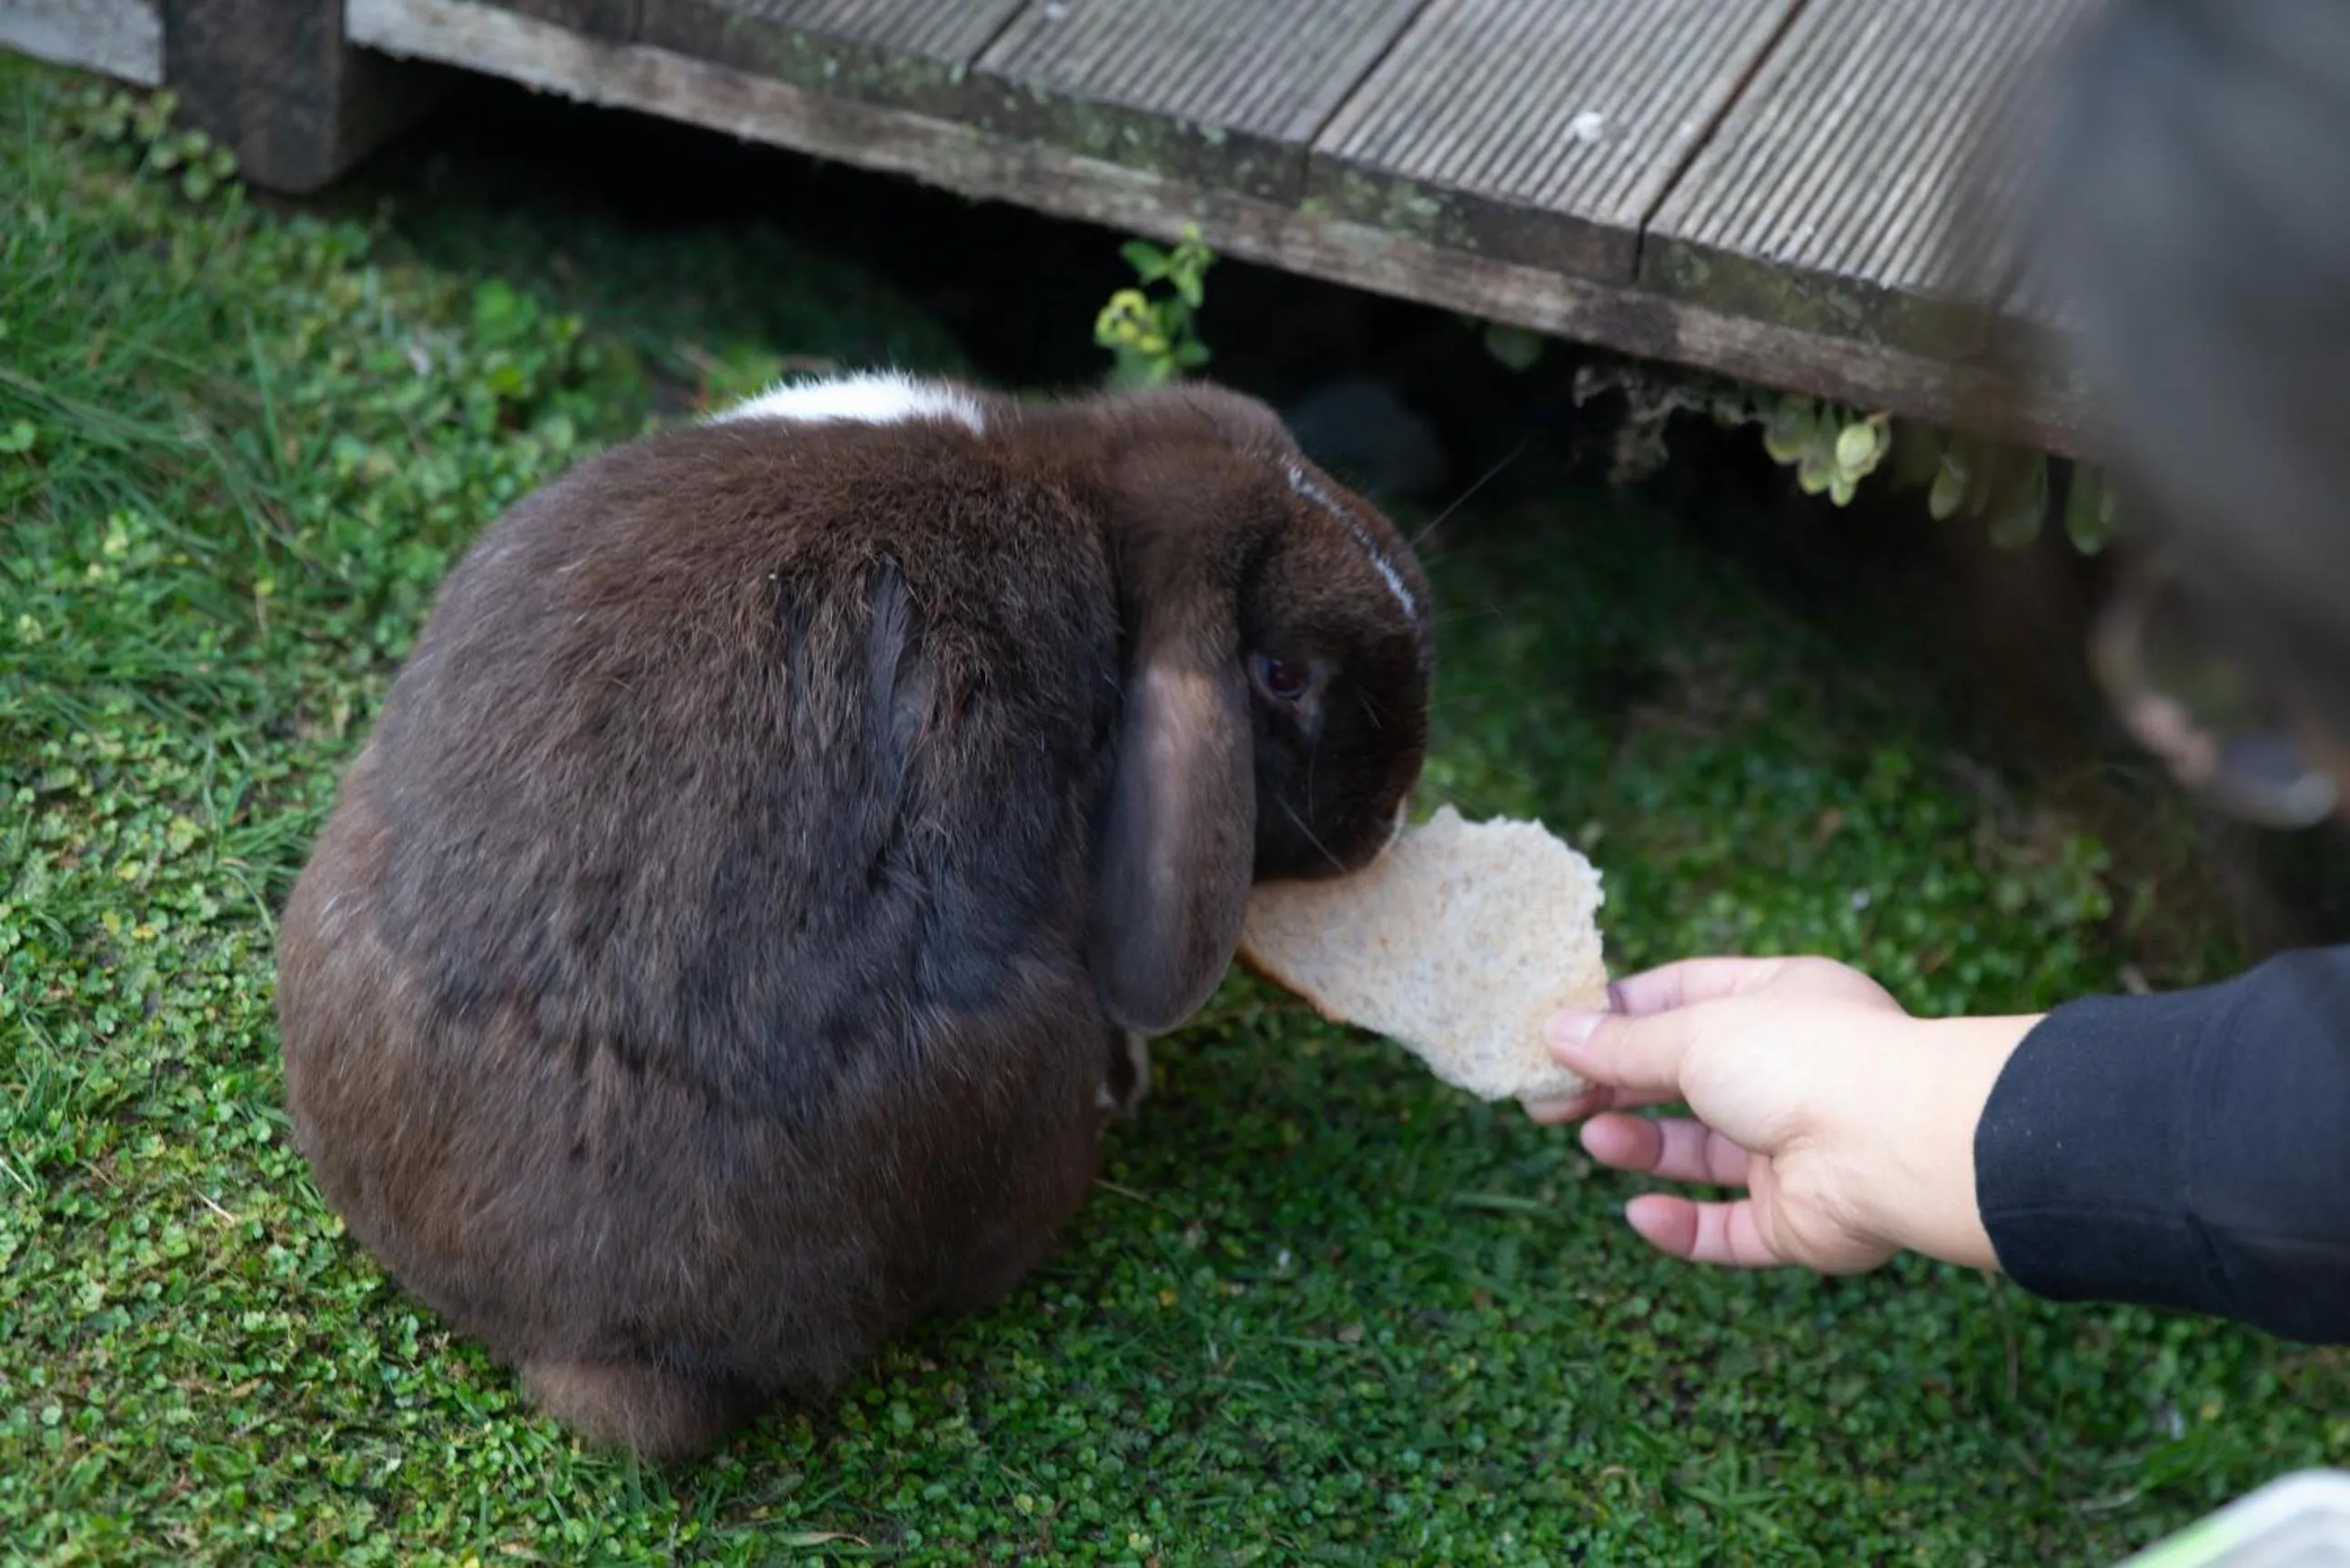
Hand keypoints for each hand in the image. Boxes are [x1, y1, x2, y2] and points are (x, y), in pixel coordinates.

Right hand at [1524, 957, 2035, 1274]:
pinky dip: (1681, 1225)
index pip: (1684, 997)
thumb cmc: (1805, 1061)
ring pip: (1702, 1152)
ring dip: (1642, 1145)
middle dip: (1616, 1086)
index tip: (1560, 1031)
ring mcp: (1796, 1148)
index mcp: (1780, 1002)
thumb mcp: (1694, 1032)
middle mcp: (1790, 1072)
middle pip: (1684, 1079)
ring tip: (1593, 1138)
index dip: (1620, 1014)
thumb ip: (1621, 1044)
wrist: (1897, 1146)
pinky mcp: (1798, 1219)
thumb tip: (1556, 1033)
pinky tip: (1639, 1212)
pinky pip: (1728, 1228)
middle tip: (1546, 1099)